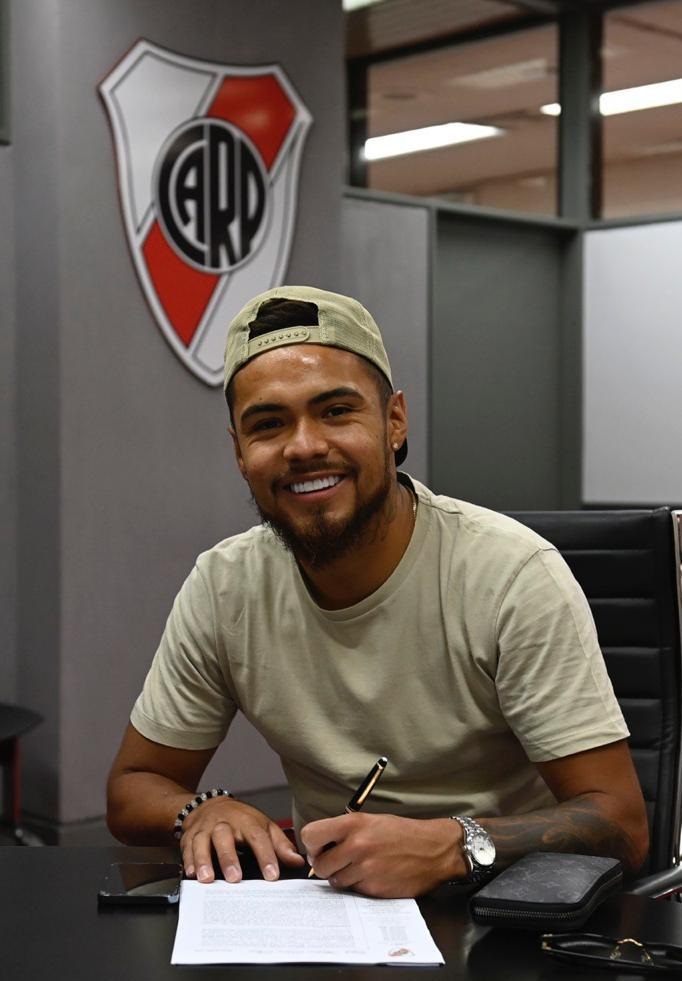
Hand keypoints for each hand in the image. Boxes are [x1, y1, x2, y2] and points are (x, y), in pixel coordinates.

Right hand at [180, 797, 304, 883]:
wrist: (210, 806)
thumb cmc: (240, 820)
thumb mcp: (263, 826)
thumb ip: (280, 845)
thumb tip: (298, 861)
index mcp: (246, 821)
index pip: (258, 837)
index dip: (266, 856)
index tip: (272, 875)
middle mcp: (224, 824)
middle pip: (225, 836)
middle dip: (229, 857)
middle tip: (235, 878)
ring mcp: (205, 829)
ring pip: (202, 841)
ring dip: (204, 860)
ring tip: (207, 879)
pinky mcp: (189, 837)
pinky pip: (186, 848)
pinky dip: (188, 861)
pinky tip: (191, 874)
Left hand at [300, 812, 465, 897]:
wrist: (434, 850)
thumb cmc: (402, 833)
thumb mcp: (371, 820)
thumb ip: (344, 831)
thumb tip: (319, 845)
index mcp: (353, 824)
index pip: (311, 835)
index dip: (311, 844)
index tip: (319, 847)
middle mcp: (357, 846)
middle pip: (319, 865)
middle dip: (324, 865)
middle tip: (337, 861)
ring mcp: (365, 869)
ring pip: (335, 881)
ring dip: (342, 877)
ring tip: (359, 867)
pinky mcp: (374, 889)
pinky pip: (354, 891)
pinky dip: (359, 886)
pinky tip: (373, 875)